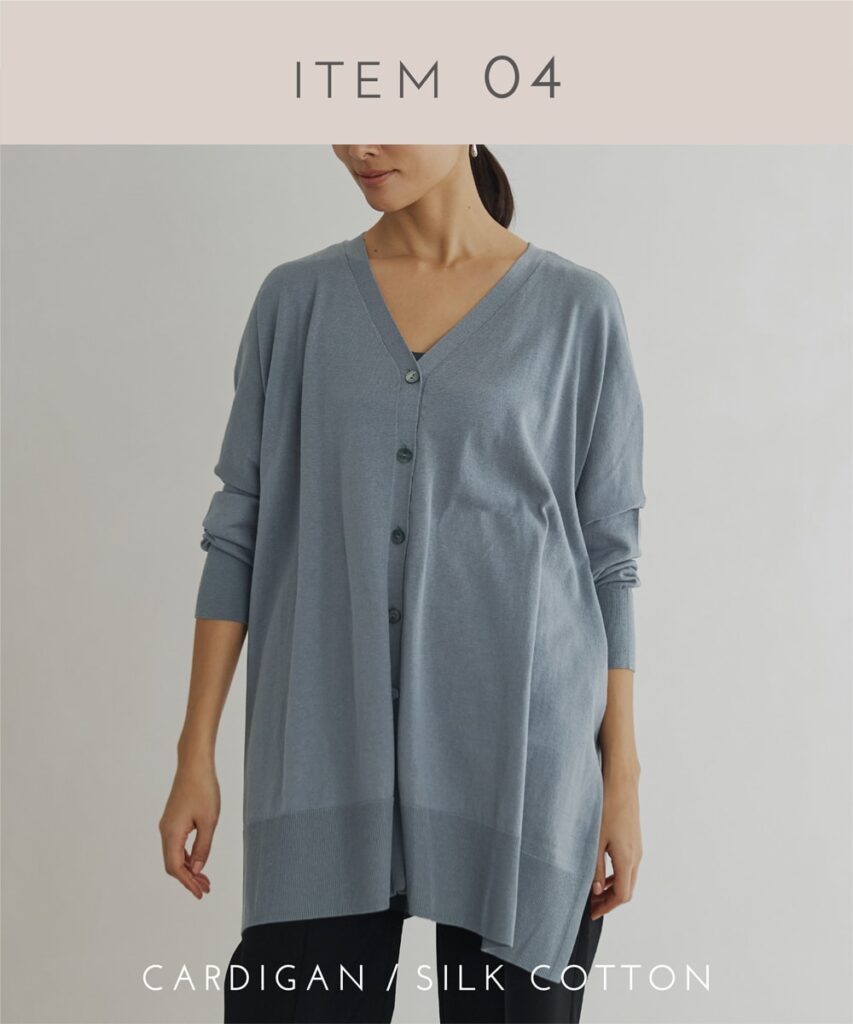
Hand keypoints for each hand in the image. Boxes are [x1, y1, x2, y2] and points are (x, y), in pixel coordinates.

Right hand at [158, 760, 219, 899]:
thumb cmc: (203, 789)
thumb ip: (202, 847)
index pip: (175, 867)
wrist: (194, 764)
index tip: (200, 893)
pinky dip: (187, 856)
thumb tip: (196, 870)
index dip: (187, 883)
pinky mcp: (173, 819)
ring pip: (174, 855)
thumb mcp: (209, 821)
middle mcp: (165, 831)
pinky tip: (199, 860)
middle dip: (188, 879)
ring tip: (205, 879)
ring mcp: (168, 825)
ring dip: (188, 868)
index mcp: (172, 833)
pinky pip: (177, 845)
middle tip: (206, 889)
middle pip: (173, 864)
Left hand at [590, 765, 641, 919]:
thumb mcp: (595, 840)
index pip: (622, 895)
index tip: (592, 912)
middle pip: (627, 889)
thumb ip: (595, 868)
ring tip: (594, 889)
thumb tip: (596, 891)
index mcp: (627, 859)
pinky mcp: (635, 839)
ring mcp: (638, 847)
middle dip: (610, 900)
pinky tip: (602, 871)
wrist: (621, 783)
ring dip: (613, 887)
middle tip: (591, 904)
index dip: (607, 907)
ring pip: (629, 877)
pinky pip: (629, 865)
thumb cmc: (606, 807)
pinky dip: (617, 875)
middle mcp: (637, 856)